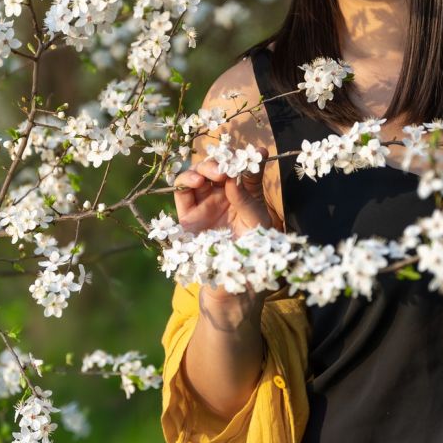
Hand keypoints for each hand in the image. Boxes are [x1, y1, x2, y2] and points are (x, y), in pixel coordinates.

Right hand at [174, 147, 276, 303]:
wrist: (234, 290)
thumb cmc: (253, 257)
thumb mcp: (257, 224)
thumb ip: (245, 199)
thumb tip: (233, 175)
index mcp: (246, 198)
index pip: (248, 173)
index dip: (253, 159)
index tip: (260, 153)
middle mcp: (225, 198)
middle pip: (220, 169)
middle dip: (223, 161)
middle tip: (227, 167)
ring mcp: (205, 206)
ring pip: (199, 175)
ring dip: (204, 167)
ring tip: (213, 173)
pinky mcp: (187, 218)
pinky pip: (182, 193)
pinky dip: (185, 180)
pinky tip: (195, 180)